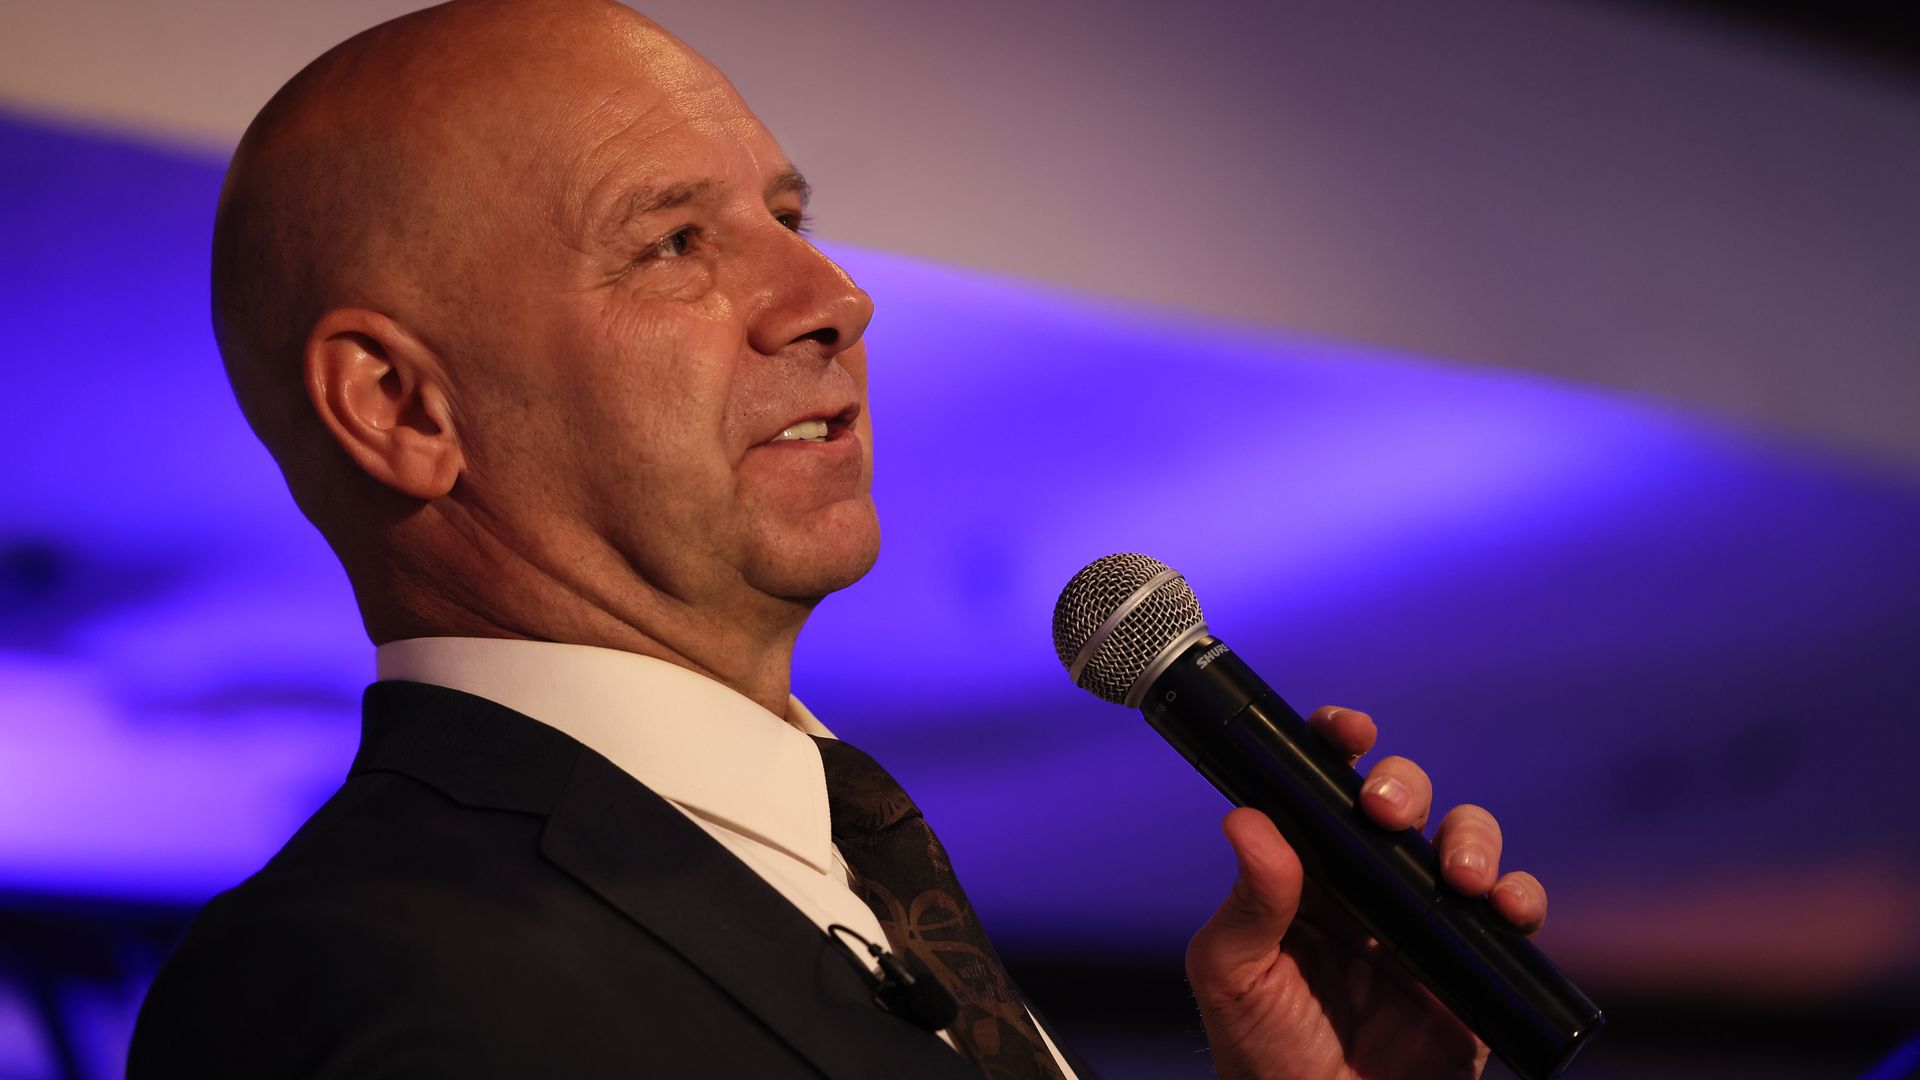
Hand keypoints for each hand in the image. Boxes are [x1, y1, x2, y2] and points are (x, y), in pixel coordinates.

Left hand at [1185, 706, 1547, 1079]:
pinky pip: (1511, 910)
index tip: (1350, 731)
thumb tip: (1246, 819)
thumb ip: (1249, 903)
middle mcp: (1363, 882)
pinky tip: (1505, 908)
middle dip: (1404, 785)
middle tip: (1385, 812)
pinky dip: (1521, 896)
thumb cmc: (1262, 1055)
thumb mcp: (1234, 977)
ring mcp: (1420, 918)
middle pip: (1400, 798)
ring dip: (1472, 837)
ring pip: (1463, 839)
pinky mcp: (1471, 963)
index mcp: (1302, 870)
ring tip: (1461, 879)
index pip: (1320, 785)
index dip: (1338, 742)